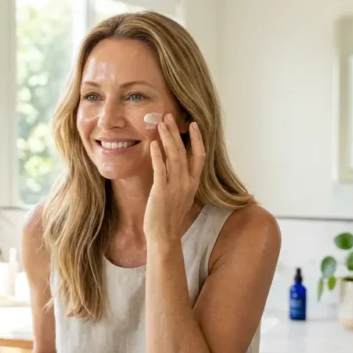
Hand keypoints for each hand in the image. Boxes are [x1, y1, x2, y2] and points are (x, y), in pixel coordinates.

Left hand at [144, 114, 205, 242]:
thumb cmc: (169, 217)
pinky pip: (160, 169)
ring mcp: (175, 187)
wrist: (164, 236)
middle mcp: (186, 183)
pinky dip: (157, 155)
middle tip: (169, 116)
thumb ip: (179, 180)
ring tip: (160, 124)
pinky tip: (153, 144)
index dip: (197, 139)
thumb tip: (171, 164)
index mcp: (193, 183)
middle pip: (184, 151)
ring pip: (174, 157)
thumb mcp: (179, 196)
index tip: (193, 124)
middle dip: (176, 132)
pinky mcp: (161, 192)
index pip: (200, 156)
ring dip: (167, 138)